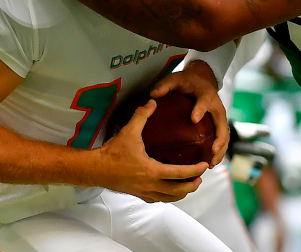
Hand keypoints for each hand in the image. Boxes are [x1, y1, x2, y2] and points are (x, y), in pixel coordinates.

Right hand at [93, 99, 207, 202]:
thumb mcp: (129, 131)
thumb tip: (153, 101)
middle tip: (200, 178)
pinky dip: (167, 196)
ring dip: (181, 193)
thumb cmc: (113, 152)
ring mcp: (144, 192)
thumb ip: (142, 115)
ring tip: (189, 185)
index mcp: (152, 171)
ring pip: (169, 198)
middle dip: (191, 186)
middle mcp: (151, 185)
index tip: (204, 166)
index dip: (194, 170)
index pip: (179, 174)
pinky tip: (169, 190)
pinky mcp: (138, 194)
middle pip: (178, 191)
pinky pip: (157, 199)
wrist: (96, 169)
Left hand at [151, 61, 229, 166]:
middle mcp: (217, 107)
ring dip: (221, 150)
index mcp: (206, 95)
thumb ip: (165, 85)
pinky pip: (221, 139)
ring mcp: (219, 118)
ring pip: (225, 136)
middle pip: (222, 125)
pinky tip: (210, 164)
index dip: (200, 110)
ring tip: (211, 164)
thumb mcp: (176, 79)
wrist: (202, 79)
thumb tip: (153, 95)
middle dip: (219, 139)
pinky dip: (218, 152)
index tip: (193, 119)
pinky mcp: (218, 125)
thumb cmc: (187, 81)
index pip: (204, 101)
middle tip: (212, 151)